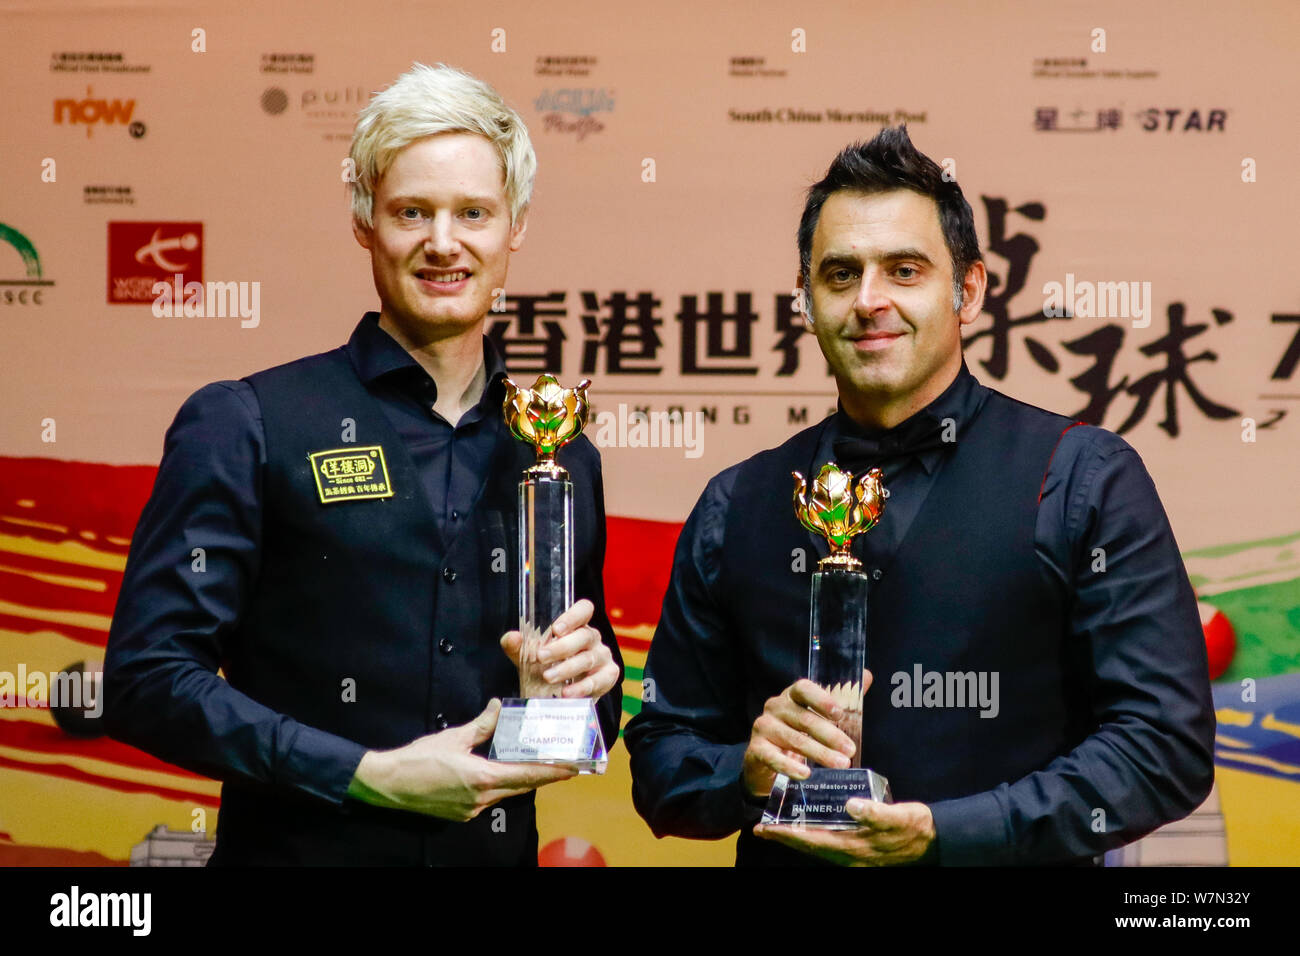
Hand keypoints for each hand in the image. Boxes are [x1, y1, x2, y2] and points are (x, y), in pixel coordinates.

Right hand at [346, 699, 576, 820]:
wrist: (387, 785)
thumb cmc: (418, 759)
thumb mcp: (453, 737)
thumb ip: (482, 724)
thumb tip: (500, 706)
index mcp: (482, 778)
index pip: (528, 774)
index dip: (553, 771)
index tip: (574, 767)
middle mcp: (482, 798)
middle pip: (522, 785)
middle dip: (545, 775)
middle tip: (566, 764)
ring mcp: (472, 809)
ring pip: (507, 792)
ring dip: (523, 779)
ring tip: (541, 765)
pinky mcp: (463, 812)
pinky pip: (491, 798)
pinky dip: (503, 785)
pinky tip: (504, 772)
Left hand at [499, 598, 618, 699]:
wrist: (555, 697)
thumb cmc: (545, 668)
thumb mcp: (527, 657)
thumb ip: (516, 646)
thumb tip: (512, 637)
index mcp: (576, 626)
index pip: (584, 610)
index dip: (573, 616)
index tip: (556, 629)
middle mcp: (592, 639)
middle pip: (584, 635)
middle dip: (561, 647)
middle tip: (541, 657)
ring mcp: (602, 657)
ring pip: (589, 658)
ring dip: (567, 668)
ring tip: (548, 677)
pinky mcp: (608, 677)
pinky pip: (598, 680)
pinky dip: (581, 687)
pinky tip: (566, 693)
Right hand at [741, 671, 872, 798]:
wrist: (765, 759)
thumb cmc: (798, 733)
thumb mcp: (818, 716)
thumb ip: (843, 699)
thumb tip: (868, 676)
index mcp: (791, 696)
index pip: (803, 689)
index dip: (821, 700)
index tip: (840, 714)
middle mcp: (775, 707)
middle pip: (803, 719)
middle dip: (830, 735)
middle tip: (850, 750)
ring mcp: (763, 728)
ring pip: (794, 740)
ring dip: (819, 753)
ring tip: (840, 764)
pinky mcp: (756, 749)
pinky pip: (773, 758)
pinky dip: (790, 767)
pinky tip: (805, 774)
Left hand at [754, 799, 935, 865]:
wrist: (934, 841)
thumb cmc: (915, 828)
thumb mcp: (898, 817)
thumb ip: (875, 813)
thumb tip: (851, 805)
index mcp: (854, 849)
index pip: (812, 842)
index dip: (787, 835)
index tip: (765, 827)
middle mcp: (849, 856)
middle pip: (809, 847)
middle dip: (785, 837)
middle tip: (762, 826)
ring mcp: (853, 855)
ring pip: (817, 847)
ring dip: (797, 838)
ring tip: (779, 826)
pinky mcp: (859, 850)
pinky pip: (828, 844)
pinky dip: (814, 836)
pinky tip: (810, 825)